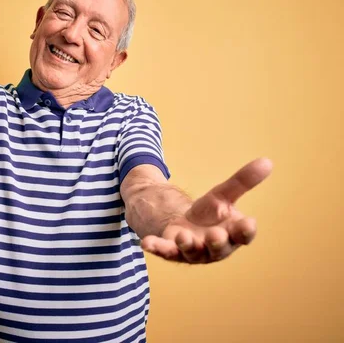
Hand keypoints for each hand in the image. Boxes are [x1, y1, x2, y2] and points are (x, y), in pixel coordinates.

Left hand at [141, 158, 272, 262]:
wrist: (182, 223)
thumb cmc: (209, 214)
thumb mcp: (223, 195)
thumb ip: (242, 182)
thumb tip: (268, 161)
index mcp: (232, 235)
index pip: (243, 235)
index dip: (245, 231)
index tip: (248, 222)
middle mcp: (213, 248)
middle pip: (218, 249)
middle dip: (217, 242)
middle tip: (215, 234)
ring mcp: (191, 251)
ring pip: (191, 252)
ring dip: (187, 245)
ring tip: (183, 236)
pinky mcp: (170, 251)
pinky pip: (163, 251)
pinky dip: (156, 247)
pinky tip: (146, 243)